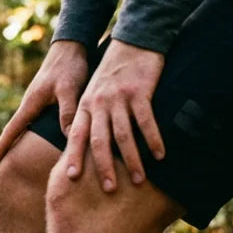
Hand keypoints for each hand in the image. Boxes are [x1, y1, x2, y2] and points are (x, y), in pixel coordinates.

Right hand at [0, 40, 89, 167]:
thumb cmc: (69, 67)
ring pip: (25, 127)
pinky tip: (38, 141)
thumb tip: (68, 137)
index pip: (12, 130)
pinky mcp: (46, 100)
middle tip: (0, 169)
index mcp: (31, 104)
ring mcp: (37, 102)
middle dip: (6, 149)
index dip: (2, 148)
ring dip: (18, 142)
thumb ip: (68, 112)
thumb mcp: (70, 90)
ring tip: (15, 160)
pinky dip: (32, 133)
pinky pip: (36, 122)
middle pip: (15, 132)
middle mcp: (30, 105)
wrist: (71, 47)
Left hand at [64, 39, 165, 191]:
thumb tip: (90, 148)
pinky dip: (153, 140)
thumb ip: (92, 117)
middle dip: (103, 166)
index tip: (71, 177)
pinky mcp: (139, 92)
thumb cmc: (113, 74)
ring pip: (123, 135)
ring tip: (138, 180)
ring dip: (131, 160)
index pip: (76, 135)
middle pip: (98, 140)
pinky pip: (146, 121)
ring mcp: (118, 98)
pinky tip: (160, 155)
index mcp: (85, 106)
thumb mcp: (95, 94)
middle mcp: (98, 103)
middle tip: (108, 189)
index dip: (73, 156)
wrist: (132, 43)